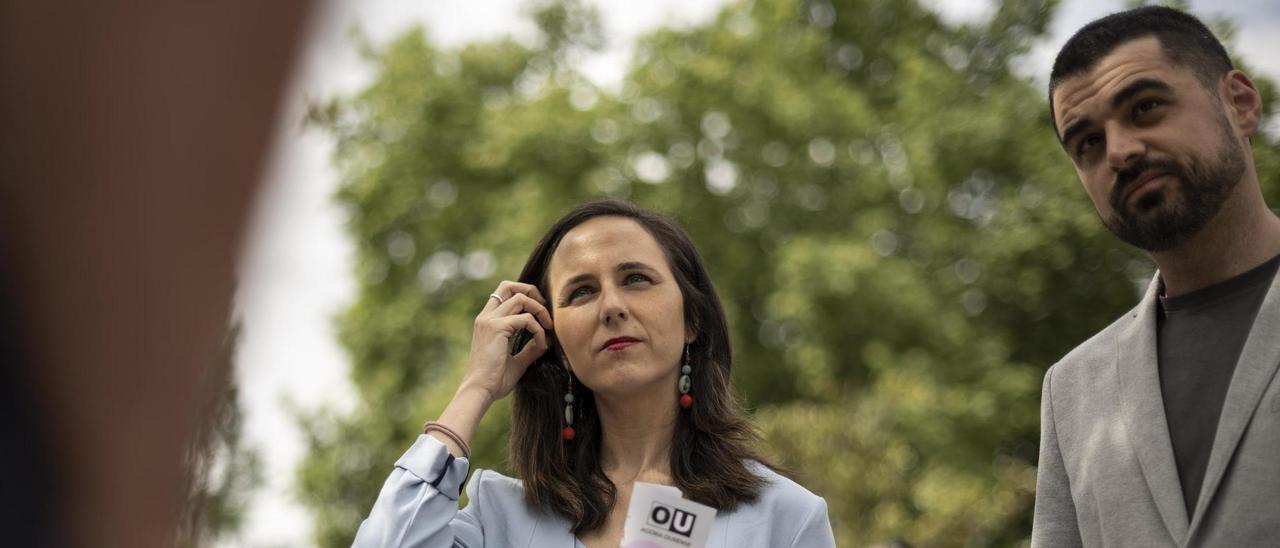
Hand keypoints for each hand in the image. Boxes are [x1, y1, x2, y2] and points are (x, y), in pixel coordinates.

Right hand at [460, 280, 553, 406]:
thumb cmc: (494, 381)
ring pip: (520, 297)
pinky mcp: (497, 328)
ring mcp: (490, 321)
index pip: (504, 293)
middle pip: (509, 286)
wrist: (480, 391)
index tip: (539, 314)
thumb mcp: (517, 361)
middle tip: (545, 311)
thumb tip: (547, 340)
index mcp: (486, 322)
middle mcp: (486, 317)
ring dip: (539, 310)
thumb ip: (530, 348)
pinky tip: (541, 343)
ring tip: (548, 327)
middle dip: (532, 292)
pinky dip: (538, 329)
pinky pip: (526, 319)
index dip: (525, 296)